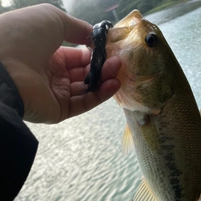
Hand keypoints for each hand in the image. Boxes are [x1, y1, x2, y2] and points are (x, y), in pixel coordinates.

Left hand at [0, 4, 120, 122]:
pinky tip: (113, 84)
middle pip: (84, 72)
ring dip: (104, 79)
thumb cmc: (25, 37)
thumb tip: (94, 38)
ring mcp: (56, 94)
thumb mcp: (53, 19)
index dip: (93, 53)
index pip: (77, 55)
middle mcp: (52, 74)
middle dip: (102, 66)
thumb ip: (77, 28)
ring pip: (86, 88)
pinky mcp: (59, 111)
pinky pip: (83, 103)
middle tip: (118, 61)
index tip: (110, 49)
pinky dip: (100, 95)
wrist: (5, 67)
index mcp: (48, 53)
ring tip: (118, 70)